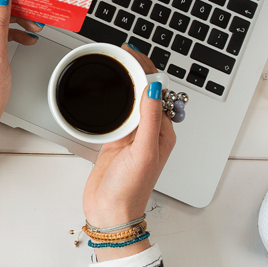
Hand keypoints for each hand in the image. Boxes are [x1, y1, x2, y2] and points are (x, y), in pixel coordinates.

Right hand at [81, 45, 176, 258]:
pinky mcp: (115, 141)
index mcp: (162, 132)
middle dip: (135, 70)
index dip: (146, 69)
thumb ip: (149, 118)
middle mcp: (149, 132)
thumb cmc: (130, 190)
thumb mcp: (143, 151)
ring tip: (114, 64)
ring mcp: (132, 136)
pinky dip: (111, 98)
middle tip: (120, 53)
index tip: (131, 54)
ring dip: (124, 81)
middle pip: (144, 92)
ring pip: (130, 100)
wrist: (110, 213)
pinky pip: (115, 113)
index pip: (158, 91)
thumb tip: (155, 86)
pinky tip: (105, 91)